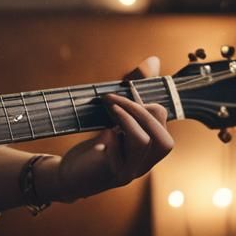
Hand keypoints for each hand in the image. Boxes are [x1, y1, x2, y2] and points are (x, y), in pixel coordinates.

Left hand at [51, 56, 173, 201]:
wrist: (70, 175)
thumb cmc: (96, 145)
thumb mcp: (115, 119)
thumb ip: (132, 93)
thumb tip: (153, 60)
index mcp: (148, 149)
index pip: (164, 124)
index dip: (147, 104)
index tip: (123, 94)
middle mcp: (144, 163)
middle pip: (164, 140)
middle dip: (140, 111)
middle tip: (112, 100)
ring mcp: (129, 171)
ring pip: (145, 143)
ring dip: (127, 119)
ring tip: (108, 108)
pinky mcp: (110, 175)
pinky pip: (120, 159)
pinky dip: (112, 140)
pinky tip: (102, 134)